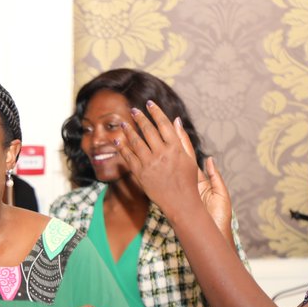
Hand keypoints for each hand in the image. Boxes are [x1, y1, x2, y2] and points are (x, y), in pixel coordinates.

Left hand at [115, 101, 233, 229]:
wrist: (180, 202)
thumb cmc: (187, 180)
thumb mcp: (189, 158)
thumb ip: (182, 138)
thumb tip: (176, 119)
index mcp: (175, 148)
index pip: (163, 124)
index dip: (156, 112)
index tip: (150, 103)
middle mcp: (162, 154)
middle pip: (148, 131)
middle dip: (140, 118)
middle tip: (133, 110)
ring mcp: (150, 164)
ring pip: (136, 142)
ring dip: (128, 130)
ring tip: (123, 123)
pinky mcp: (140, 174)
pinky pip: (128, 157)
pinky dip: (122, 147)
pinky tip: (118, 140)